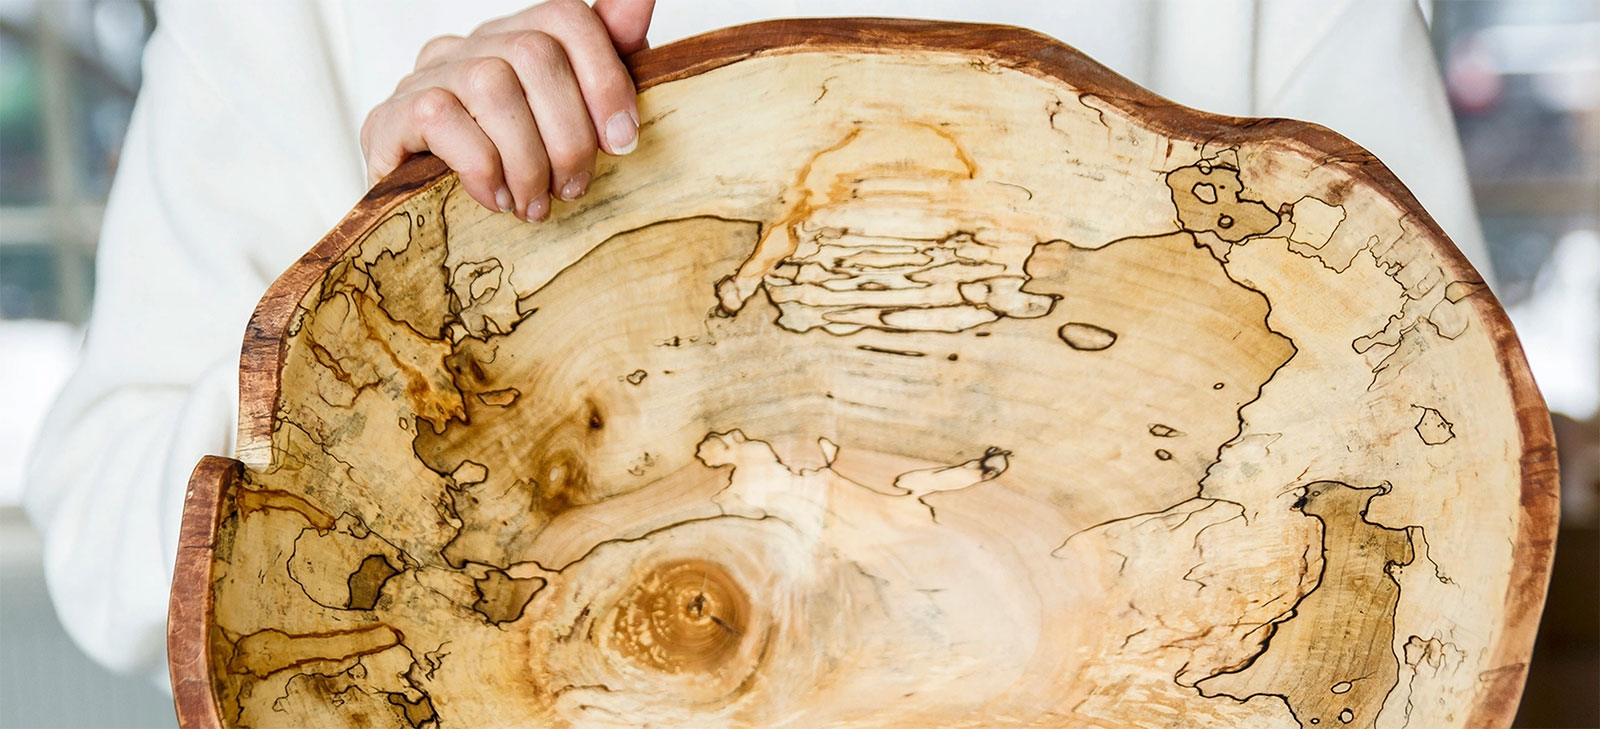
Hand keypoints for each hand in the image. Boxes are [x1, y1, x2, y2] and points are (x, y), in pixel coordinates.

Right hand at [361, 0, 653, 221]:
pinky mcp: (391, 115)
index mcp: (518, 40)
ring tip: (535, 204)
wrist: (425, 219)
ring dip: (527, 159)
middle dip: (569, 134)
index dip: (605, 78)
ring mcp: (428, 76)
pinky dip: (481, 168)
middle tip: (574, 188)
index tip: (623, 142)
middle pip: (535, 53)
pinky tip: (495, 199)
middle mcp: (471, 45)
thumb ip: (608, 61)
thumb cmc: (513, 171)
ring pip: (492, 86)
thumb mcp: (574, 125)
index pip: (567, 19)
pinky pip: (442, 120)